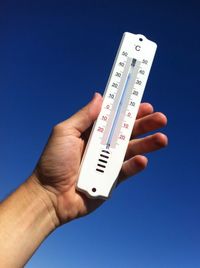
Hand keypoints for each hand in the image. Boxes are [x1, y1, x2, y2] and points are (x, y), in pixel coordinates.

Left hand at [30, 92, 166, 225]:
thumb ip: (84, 116)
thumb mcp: (65, 132)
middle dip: (144, 125)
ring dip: (147, 143)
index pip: (113, 118)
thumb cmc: (54, 162)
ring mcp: (107, 163)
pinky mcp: (111, 179)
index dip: (128, 111)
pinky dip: (135, 165)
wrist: (50, 196)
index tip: (143, 104)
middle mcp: (101, 145)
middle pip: (126, 132)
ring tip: (161, 139)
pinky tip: (142, 160)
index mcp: (91, 132)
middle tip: (160, 118)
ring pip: (131, 150)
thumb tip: (99, 96)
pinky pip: (126, 170)